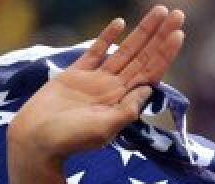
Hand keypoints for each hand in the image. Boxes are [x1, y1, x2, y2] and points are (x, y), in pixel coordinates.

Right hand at [8, 6, 185, 163]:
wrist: (36, 139)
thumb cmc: (69, 139)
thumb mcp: (104, 128)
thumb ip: (126, 110)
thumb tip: (148, 89)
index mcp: (124, 103)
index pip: (150, 74)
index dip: (165, 54)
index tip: (178, 34)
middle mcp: (114, 89)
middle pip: (143, 58)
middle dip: (161, 36)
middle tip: (178, 14)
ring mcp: (96, 80)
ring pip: (125, 50)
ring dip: (142, 32)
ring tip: (159, 11)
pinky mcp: (76, 74)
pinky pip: (96, 51)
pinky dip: (107, 36)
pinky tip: (120, 23)